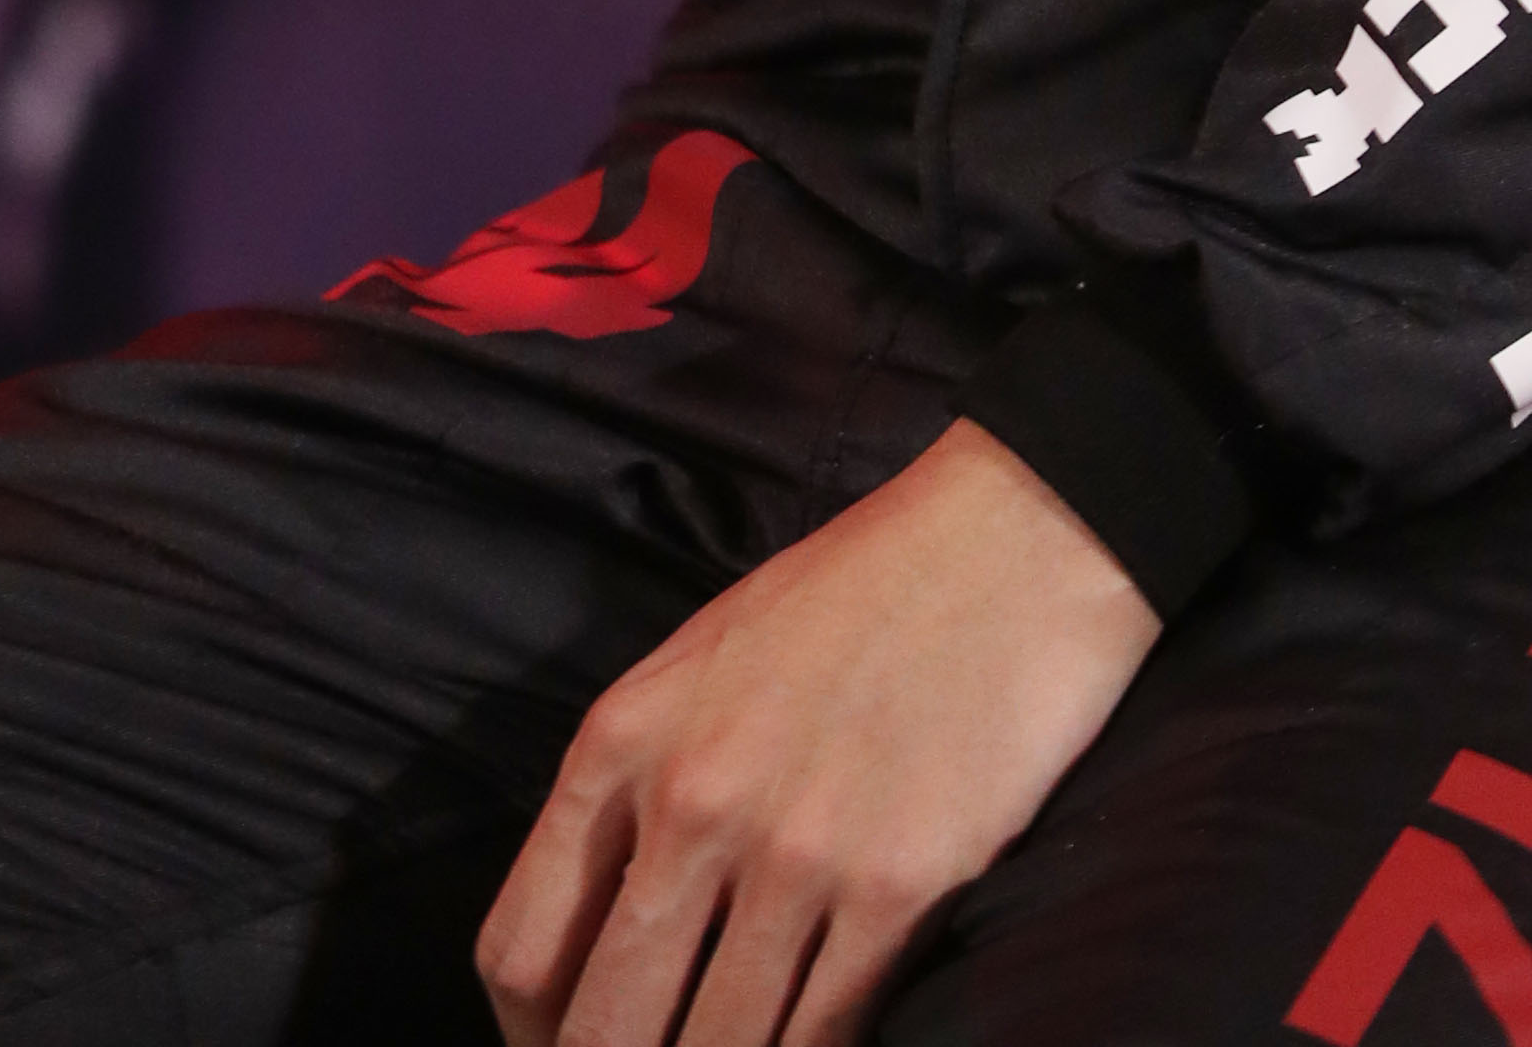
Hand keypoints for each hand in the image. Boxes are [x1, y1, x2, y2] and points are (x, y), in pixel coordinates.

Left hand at [478, 420, 1159, 1046]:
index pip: (520, 952)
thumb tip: (607, 932)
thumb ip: (637, 790)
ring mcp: (796, 851)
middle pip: (607, 1029)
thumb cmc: (855, 593)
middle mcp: (693, 803)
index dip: (535, 1038)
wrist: (1011, 535)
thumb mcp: (701, 664)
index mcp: (624, 740)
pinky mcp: (898, 887)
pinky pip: (826, 1035)